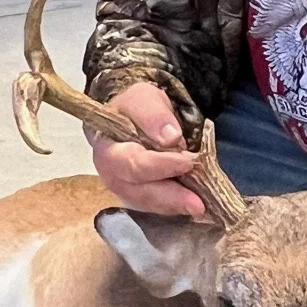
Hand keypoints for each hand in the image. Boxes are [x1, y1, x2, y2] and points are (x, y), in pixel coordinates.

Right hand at [88, 81, 204, 217]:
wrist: (130, 116)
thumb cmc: (134, 107)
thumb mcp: (142, 99)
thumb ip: (153, 115)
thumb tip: (171, 137)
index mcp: (107, 150)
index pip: (132, 163)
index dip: (160, 165)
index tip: (187, 162)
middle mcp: (112, 175)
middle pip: (140, 191)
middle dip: (170, 198)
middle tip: (198, 204)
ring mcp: (124, 189)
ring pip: (149, 203)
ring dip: (175, 206)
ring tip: (199, 207)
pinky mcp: (138, 196)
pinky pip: (155, 206)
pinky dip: (174, 206)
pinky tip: (192, 204)